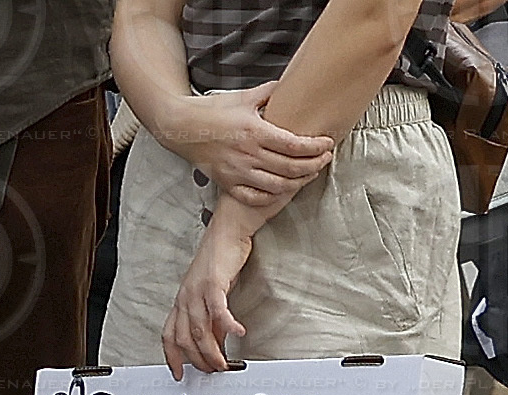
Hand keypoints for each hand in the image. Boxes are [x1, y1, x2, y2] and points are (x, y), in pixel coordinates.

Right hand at [155, 83, 333, 207]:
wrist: (179, 127)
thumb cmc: (211, 111)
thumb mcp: (241, 97)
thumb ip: (268, 94)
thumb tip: (288, 86)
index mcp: (253, 131)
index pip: (294, 144)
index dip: (315, 147)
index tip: (327, 144)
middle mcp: (248, 154)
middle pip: (292, 167)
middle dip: (314, 165)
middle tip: (325, 159)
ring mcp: (238, 172)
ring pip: (279, 185)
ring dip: (300, 181)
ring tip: (311, 173)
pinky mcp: (229, 184)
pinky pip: (257, 196)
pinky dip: (274, 195)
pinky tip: (285, 188)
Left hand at [162, 212, 254, 378]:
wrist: (227, 232)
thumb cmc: (220, 261)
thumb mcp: (212, 295)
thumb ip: (211, 319)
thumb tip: (217, 342)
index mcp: (181, 301)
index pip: (169, 335)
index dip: (172, 357)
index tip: (179, 373)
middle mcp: (185, 297)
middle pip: (184, 338)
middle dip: (198, 360)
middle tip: (213, 370)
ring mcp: (197, 290)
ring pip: (199, 330)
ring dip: (212, 351)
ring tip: (224, 362)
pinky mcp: (213, 282)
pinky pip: (218, 309)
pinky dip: (228, 324)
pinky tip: (238, 333)